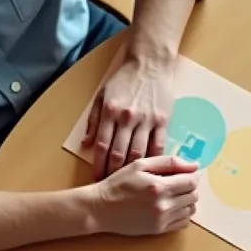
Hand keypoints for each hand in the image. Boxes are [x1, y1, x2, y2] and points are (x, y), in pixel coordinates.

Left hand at [83, 55, 177, 179]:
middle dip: (114, 174)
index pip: (103, 146)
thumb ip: (94, 121)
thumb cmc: (125, 78)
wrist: (150, 62)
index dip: (99, 166)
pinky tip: (151, 173)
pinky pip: (159, 146)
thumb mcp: (103, 95)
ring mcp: (147, 120)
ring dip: (133, 172)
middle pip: (120, 154)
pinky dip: (154, 162)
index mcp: (110, 112)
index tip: (97, 180)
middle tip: (112, 189)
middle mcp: (128, 118)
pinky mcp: (164, 121)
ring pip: (139, 154)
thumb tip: (86, 145)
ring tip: (130, 186)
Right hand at [88, 155, 198, 235]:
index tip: (182, 174)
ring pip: (190, 210)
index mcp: (160, 186)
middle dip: (188, 188)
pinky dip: (182, 214)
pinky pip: (183, 223)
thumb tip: (195, 165)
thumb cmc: (118, 184)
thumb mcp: (140, 165)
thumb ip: (169, 163)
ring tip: (171, 195)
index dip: (190, 176)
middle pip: (193, 196)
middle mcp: (164, 205)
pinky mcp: (159, 230)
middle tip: (175, 184)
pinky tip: (170, 207)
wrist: (100, 209)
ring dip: (186, 201)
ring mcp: (162, 220)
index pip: (192, 182)